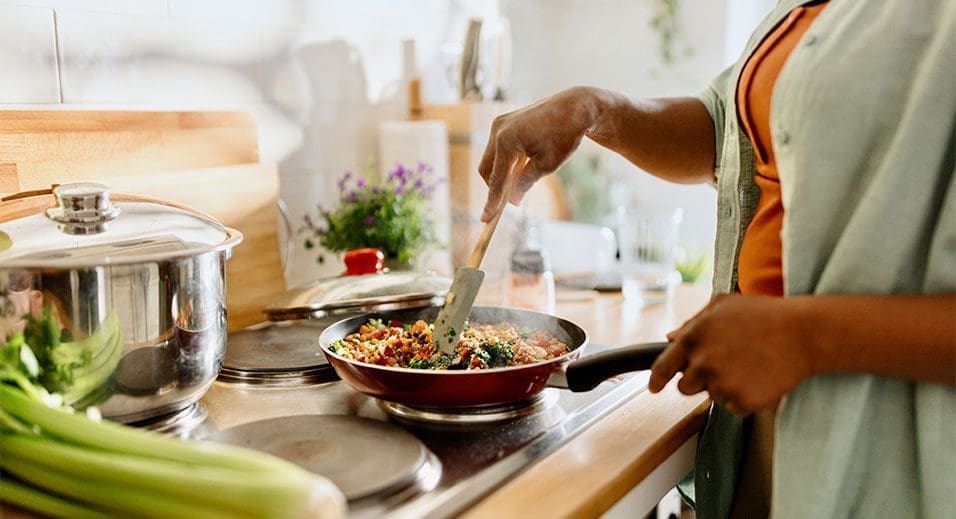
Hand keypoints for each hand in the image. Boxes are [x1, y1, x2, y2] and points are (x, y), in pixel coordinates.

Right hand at [478, 87, 598, 221]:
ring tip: (519, 183)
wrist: (574, 107)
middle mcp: (498, 131)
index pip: (496, 179)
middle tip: (506, 203)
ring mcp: (499, 124)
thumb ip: (525, 183)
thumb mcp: (547, 165)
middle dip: (494, 186)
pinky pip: (498, 147)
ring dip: (501, 173)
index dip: (492, 202)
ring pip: (491, 158)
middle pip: (486, 168)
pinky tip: (520, 167)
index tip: (486, 220)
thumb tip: (512, 201)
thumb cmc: (564, 135)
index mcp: (507, 142)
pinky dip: (505, 161)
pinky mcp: (504, 121)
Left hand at [648, 294, 815, 414]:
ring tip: (747, 364)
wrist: (804, 334)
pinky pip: (733, 407)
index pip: (663, 366)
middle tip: (723, 364)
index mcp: (694, 337)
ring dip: (723, 386)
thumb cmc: (764, 314)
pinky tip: (759, 376)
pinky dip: (743, 397)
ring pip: (711, 396)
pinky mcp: (742, 401)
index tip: (654, 387)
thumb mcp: (723, 305)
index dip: (656, 379)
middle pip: (685, 387)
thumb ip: (692, 322)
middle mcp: (703, 362)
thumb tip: (670, 338)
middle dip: (698, 379)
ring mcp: (722, 384)